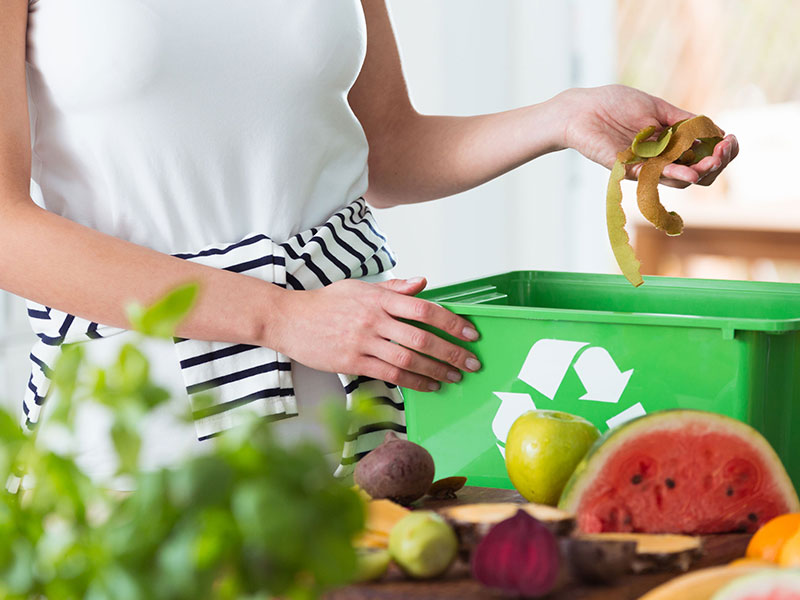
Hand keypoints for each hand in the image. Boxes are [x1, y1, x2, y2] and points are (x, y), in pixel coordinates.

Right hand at [270, 277, 480, 391]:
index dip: (451, 322)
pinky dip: (414, 381)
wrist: (289, 319)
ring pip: (409, 360)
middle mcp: (374, 319)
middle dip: (452, 352)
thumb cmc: (326, 302)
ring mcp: (363, 342)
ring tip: (455, 376)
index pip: (424, 308)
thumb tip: (423, 283)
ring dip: (437, 370)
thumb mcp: (360, 287)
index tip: (470, 333)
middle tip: (472, 362)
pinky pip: (390, 375)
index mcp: (379, 298)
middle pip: (422, 338)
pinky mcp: (353, 362)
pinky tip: (429, 385)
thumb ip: (394, 288)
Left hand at [557, 85, 737, 187]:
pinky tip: (688, 172)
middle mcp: (659, 160)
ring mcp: (643, 167)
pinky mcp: (626, 169)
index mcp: (669, 144)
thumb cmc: (614, 104)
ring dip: (699, 172)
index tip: (730, 140)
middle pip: (697, 174)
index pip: (702, 157)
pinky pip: (652, 177)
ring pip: (678, 180)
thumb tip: (715, 130)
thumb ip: (683, 120)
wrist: (581, 108)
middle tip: (723, 151)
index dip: (721, 152)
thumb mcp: (657, 107)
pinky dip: (672, 174)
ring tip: (711, 162)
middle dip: (716, 164)